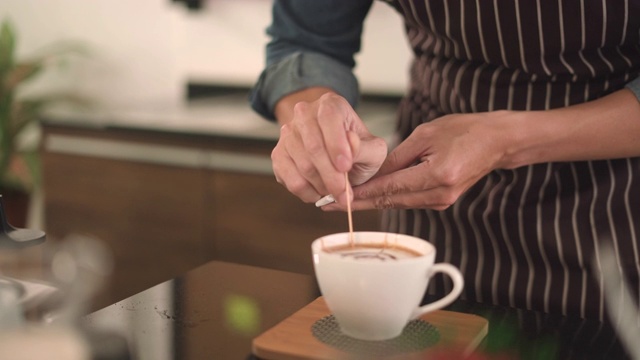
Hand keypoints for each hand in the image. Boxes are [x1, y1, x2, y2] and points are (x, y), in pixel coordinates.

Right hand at [272, 92, 387, 203]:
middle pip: (314, 147)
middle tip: (344, 194)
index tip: (346, 167)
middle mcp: (305, 114)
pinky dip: (306, 192)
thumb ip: (365, 148)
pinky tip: (319, 193)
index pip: (329, 118)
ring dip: (321, 186)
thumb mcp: (372, 149)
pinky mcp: (278, 154)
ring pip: (302, 165)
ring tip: (335, 193)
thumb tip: (351, 141)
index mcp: (330, 104)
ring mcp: (288, 134)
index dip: (336, 145)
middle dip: (331, 176)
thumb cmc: (356, 150)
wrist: (337, 155)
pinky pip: (288, 178)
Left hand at [324, 111, 513, 210]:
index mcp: (436, 176)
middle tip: (328, 204)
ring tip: (342, 199)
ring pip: (397, 203)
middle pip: (389, 202)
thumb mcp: (426, 135)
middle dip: (358, 203)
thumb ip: (397, 157)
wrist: (497, 142)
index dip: (358, 196)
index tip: (334, 199)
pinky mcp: (441, 201)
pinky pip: (408, 201)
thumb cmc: (465, 130)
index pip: (388, 189)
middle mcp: (438, 195)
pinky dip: (388, 198)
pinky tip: (369, 195)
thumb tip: (370, 173)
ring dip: (371, 201)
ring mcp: (441, 202)